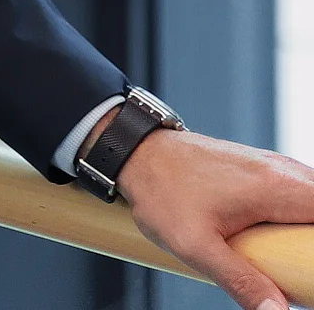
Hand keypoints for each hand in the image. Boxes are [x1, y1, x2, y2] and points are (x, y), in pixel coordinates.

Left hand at [108, 123, 313, 308]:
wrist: (135, 151)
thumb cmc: (161, 191)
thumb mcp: (195, 245)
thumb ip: (239, 280)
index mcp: (278, 187)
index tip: (306, 267)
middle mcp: (282, 170)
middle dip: (311, 241)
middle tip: (298, 269)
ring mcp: (272, 166)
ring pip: (310, 199)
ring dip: (306, 229)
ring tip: (292, 258)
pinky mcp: (260, 169)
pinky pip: (295, 194)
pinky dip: (295, 216)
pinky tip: (278, 238)